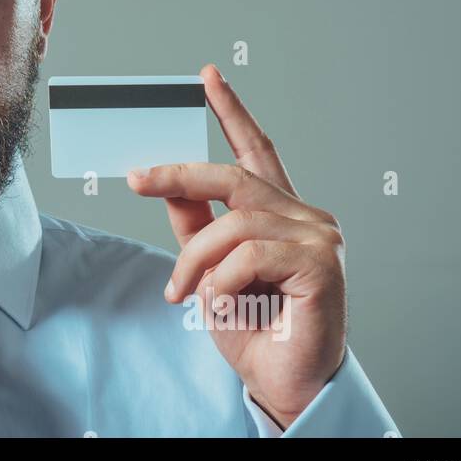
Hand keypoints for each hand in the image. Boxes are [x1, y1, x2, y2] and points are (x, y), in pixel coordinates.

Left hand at [126, 63, 346, 428]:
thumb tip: (163, 185)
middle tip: (137, 179)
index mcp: (280, 213)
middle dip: (180, 174)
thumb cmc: (253, 329)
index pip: (256, 151)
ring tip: (183, 293)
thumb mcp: (208, 270)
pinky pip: (250, 254)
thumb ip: (193, 225)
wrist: (282, 382)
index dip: (231, 112)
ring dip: (196, 260)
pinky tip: (222, 304)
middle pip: (234, 176)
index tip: (206, 77)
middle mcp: (305, 217)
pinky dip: (223, 280)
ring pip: (234, 222)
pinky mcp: (322, 265)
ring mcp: (319, 238)